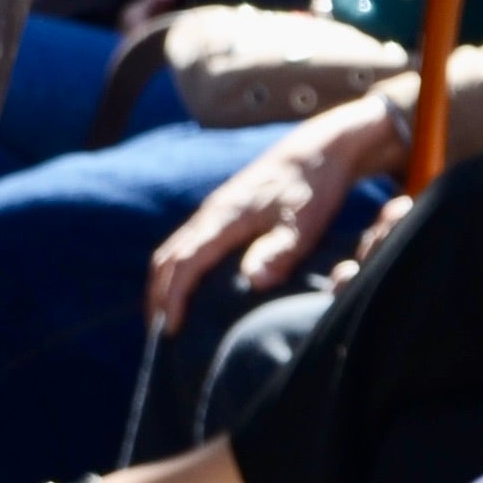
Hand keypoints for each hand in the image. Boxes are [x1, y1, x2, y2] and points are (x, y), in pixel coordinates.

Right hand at [150, 93, 403, 326]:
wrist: (323, 147)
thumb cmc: (317, 185)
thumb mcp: (306, 221)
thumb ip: (281, 250)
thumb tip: (253, 281)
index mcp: (224, 218)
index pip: (184, 264)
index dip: (174, 299)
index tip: (174, 331)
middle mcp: (212, 213)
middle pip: (167, 259)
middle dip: (158, 297)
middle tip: (161, 335)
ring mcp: (216, 210)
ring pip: (174, 249)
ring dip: (164, 284)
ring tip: (167, 317)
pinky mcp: (226, 209)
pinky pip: (188, 242)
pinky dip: (178, 269)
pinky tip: (190, 288)